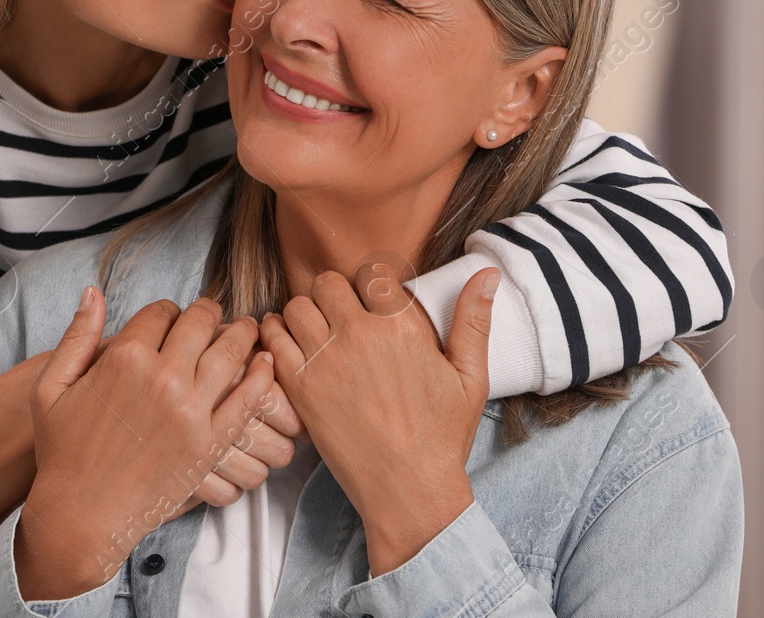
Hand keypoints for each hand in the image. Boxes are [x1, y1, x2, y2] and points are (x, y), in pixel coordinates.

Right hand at [18, 326, 301, 509]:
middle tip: (215, 315)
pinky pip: (248, 398)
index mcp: (123, 358)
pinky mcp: (210, 442)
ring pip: (230, 352)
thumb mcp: (52, 387)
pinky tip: (265, 364)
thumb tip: (92, 290)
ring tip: (249, 330)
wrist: (81, 515)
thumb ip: (76, 335)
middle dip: (208, 313)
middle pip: (200, 322)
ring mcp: (190, 411)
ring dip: (243, 333)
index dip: (169, 310)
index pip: (161, 311)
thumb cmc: (62, 452)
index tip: (174, 317)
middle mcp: (161, 377)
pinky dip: (262, 375)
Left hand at [259, 263, 498, 575]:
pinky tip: (291, 347)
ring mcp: (326, 359)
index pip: (373, 273)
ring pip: (298, 304)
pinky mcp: (301, 386)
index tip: (372, 303)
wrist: (409, 489)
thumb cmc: (442, 436)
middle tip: (341, 318)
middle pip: (328, 283)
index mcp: (402, 325)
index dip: (371, 285)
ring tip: (317, 332)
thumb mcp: (471, 378)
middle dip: (335, 295)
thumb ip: (474, 321)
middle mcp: (360, 334)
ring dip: (305, 313)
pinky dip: (277, 335)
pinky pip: (275, 339)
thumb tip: (488, 273)